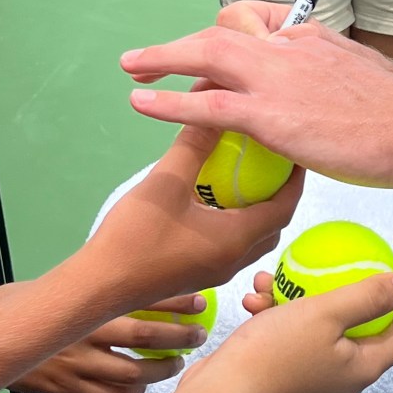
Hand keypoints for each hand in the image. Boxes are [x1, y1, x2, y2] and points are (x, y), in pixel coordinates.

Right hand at [11, 297, 210, 392]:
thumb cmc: (33, 303)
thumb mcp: (68, 287)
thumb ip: (101, 290)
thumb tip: (146, 280)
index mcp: (91, 305)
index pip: (144, 300)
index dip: (177, 303)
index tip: (200, 303)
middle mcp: (87, 334)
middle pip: (145, 337)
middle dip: (178, 337)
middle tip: (198, 336)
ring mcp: (78, 365)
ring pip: (131, 374)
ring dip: (161, 371)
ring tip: (178, 364)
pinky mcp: (68, 389)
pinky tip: (141, 388)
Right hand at [87, 126, 304, 309]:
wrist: (97, 286)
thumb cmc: (133, 236)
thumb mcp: (166, 181)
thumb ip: (195, 144)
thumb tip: (213, 105)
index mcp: (237, 239)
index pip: (285, 206)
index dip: (295, 179)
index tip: (295, 153)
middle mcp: (234, 260)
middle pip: (274, 225)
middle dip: (281, 195)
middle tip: (274, 164)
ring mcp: (216, 273)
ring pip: (254, 240)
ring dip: (258, 211)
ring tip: (248, 179)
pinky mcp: (198, 276)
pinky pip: (232, 248)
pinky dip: (236, 224)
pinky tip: (214, 203)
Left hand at [121, 25, 392, 187]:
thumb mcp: (370, 81)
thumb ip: (343, 84)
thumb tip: (339, 103)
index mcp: (316, 40)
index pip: (263, 25)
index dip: (233, 35)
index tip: (220, 50)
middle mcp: (292, 48)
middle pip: (225, 29)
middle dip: (184, 43)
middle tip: (151, 57)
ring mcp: (278, 78)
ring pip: (206, 54)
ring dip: (163, 58)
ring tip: (134, 67)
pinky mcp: (271, 115)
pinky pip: (205, 103)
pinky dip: (168, 101)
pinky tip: (142, 103)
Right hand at [184, 271, 392, 392]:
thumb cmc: (274, 354)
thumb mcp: (325, 313)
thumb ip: (369, 297)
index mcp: (364, 368)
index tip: (387, 271)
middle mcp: (344, 380)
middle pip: (362, 327)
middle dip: (341, 290)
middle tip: (325, 267)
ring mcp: (314, 383)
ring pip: (320, 329)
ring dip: (300, 299)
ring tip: (272, 281)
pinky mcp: (285, 381)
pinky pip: (293, 341)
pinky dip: (278, 318)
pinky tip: (255, 299)